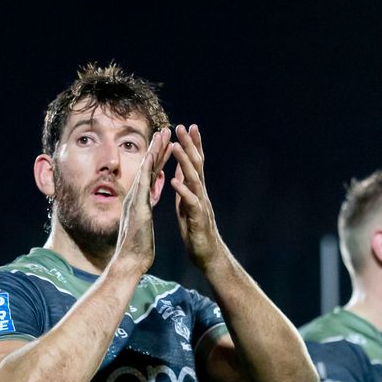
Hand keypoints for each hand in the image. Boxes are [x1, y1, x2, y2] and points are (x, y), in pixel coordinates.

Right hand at [114, 127, 171, 273]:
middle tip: (164, 130)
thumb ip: (142, 210)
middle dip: (157, 147)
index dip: (159, 157)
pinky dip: (147, 170)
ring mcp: (135, 200)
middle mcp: (136, 196)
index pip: (151, 174)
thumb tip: (144, 205)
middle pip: (148, 167)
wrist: (129, 261)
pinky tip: (151, 157)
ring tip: (161, 135)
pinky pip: (142, 184)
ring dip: (153, 152)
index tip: (166, 142)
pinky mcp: (137, 207)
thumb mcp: (142, 222)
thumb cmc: (137, 246)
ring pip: (145, 170)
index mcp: (140, 199)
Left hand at [170, 124, 222, 269]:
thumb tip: (181, 170)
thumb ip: (185, 187)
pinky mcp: (198, 218)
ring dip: (184, 162)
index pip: (195, 162)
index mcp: (196, 190)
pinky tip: (174, 181)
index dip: (192, 144)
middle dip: (189, 145)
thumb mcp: (187, 204)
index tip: (187, 126)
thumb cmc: (196, 230)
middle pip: (196, 164)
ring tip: (175, 147)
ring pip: (194, 179)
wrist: (207, 255)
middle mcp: (200, 193)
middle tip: (182, 126)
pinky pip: (190, 202)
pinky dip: (182, 191)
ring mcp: (201, 205)